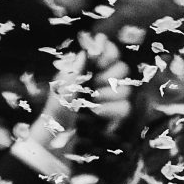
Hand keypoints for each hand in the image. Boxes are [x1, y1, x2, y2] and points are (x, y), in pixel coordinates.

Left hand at [25, 35, 135, 159]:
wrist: (58, 138)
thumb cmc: (56, 109)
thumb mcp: (63, 84)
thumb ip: (80, 65)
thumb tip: (93, 45)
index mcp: (91, 68)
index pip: (110, 51)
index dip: (109, 53)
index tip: (99, 60)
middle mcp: (105, 80)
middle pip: (124, 68)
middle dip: (109, 77)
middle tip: (94, 86)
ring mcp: (113, 99)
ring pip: (127, 89)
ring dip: (109, 96)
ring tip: (93, 104)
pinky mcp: (118, 117)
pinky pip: (126, 108)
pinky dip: (111, 111)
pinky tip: (98, 114)